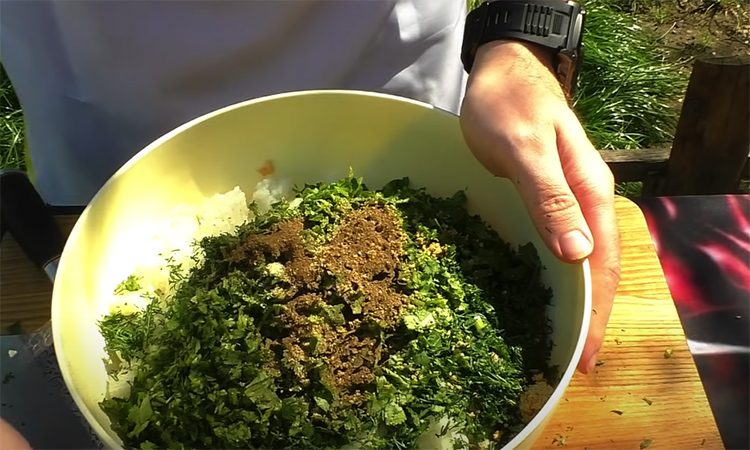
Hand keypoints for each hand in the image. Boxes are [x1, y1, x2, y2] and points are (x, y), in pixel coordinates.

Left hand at [459, 41, 620, 372]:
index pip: (602, 265)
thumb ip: (550, 198)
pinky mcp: (545, 199)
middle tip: (573, 364)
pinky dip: (554, 277)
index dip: (596, 314)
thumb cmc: (509, 105)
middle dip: (589, 318)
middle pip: (597, 270)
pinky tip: (542, 293)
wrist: (501, 71)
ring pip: (579, 261)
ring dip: (574, 302)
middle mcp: (586, 202)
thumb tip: (578, 256)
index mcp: (590, 193)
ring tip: (561, 341)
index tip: (585, 358)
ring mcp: (567, 201)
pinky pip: (556, 246)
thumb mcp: (525, 150)